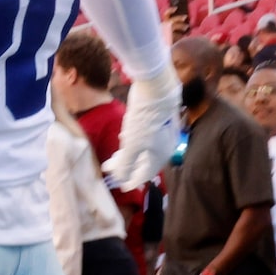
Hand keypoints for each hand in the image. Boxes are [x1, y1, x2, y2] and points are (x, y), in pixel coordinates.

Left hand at [108, 63, 182, 189]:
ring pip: (144, 150)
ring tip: (115, 154)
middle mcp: (165, 147)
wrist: (157, 88)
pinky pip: (146, 139)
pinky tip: (126, 136)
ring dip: (128, 154)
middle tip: (111, 169)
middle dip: (126, 167)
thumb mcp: (132, 144)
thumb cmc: (144, 119)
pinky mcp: (159, 121)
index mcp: (160, 156)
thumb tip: (120, 179)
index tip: (121, 187)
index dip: (132, 181)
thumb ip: (126, 164)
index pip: (145, 175)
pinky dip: (134, 143)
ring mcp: (163, 133)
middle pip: (144, 162)